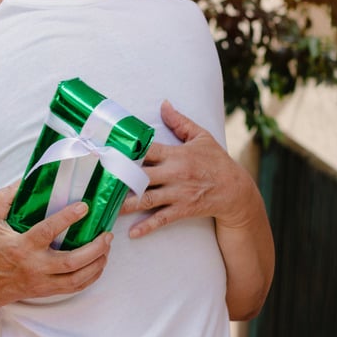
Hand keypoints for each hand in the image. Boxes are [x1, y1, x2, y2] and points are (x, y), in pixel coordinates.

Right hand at [0, 183, 111, 306]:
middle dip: (93, 249)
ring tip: (107, 246)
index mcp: (21, 246)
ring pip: (77, 278)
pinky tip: (99, 264)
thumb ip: (3, 199)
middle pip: (70, 261)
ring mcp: (43, 281)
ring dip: (97, 263)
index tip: (84, 207)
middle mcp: (35, 266)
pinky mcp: (49, 290)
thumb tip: (22, 183)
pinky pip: (76, 287)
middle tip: (107, 234)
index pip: (47, 231)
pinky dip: (92, 277)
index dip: (67, 218)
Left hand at [120, 100, 252, 237]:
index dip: (128, 150)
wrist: (237, 191)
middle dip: (121, 178)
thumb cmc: (217, 161)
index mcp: (177, 154)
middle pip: (142, 176)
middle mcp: (175, 174)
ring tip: (107, 207)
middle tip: (99, 180)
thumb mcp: (201, 137)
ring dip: (126, 204)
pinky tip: (132, 233)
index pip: (148, 150)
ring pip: (147, 199)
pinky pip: (162, 219)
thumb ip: (180, 121)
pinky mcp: (182, 210)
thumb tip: (163, 103)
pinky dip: (147, 227)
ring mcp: (178, 194)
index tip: (107, 150)